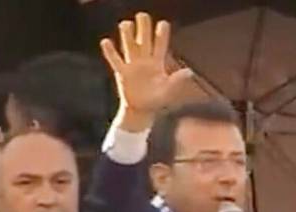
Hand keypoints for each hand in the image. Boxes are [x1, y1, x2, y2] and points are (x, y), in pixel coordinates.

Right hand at [100, 12, 192, 131]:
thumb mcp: (168, 90)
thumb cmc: (156, 101)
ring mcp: (133, 65)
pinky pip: (115, 60)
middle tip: (142, 15)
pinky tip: (106, 41)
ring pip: (129, 46)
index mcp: (157, 63)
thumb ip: (177, 80)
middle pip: (144, 40)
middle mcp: (145, 61)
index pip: (160, 45)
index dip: (162, 34)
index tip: (163, 24)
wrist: (141, 111)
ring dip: (127, 35)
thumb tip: (190, 72)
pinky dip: (110, 51)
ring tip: (126, 23)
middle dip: (143, 28)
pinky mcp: (122, 73)